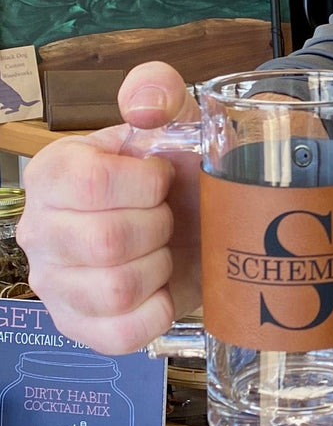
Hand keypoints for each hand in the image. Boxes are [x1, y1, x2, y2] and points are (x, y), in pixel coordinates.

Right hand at [19, 62, 200, 354]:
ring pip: (115, 289)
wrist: (200, 223)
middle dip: (158, 226)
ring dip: (159, 266)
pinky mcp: (79, 326)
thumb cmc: (180, 172)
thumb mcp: (177, 121)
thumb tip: (143, 103)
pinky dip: (156, 312)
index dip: (144, 184)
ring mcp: (53, 283)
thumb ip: (160, 91)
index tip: (161, 178)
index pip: (90, 184)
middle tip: (167, 216)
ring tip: (163, 248)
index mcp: (55, 171)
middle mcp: (39, 227)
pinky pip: (119, 334)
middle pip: (106, 241)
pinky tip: (161, 288)